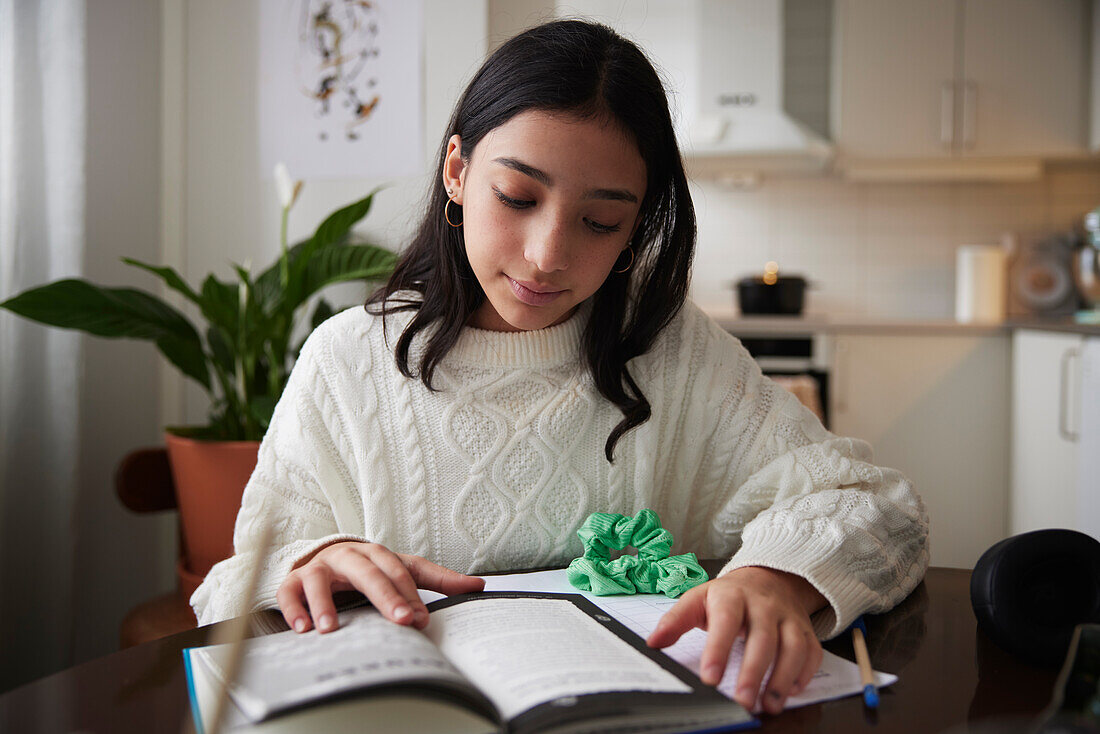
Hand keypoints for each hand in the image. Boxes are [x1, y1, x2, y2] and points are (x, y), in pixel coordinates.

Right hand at [277, 541, 484, 633]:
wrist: (324, 560)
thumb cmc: (368, 569)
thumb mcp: (401, 570)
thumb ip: (437, 579)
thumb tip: (480, 585)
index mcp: (375, 553)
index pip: (396, 570)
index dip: (409, 594)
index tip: (421, 620)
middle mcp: (347, 556)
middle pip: (366, 571)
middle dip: (384, 596)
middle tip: (400, 621)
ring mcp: (318, 567)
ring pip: (319, 578)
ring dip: (324, 603)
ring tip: (331, 629)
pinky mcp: (293, 580)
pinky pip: (289, 591)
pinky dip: (294, 608)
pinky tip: (302, 629)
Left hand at [646, 566, 825, 714]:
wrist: (769, 577)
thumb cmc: (729, 595)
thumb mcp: (699, 598)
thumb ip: (676, 620)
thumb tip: (653, 642)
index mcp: (732, 595)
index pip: (725, 621)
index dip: (718, 650)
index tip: (710, 678)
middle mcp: (763, 605)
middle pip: (762, 638)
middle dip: (752, 672)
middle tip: (741, 701)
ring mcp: (787, 617)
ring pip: (792, 646)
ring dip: (781, 678)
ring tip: (768, 705)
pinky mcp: (805, 630)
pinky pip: (812, 652)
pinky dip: (805, 673)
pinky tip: (791, 691)